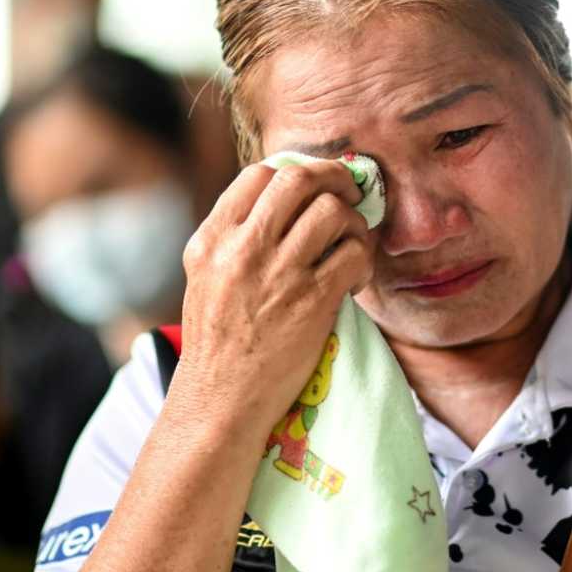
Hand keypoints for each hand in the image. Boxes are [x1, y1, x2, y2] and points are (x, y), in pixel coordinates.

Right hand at [173, 160, 373, 435]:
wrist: (221, 401)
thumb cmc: (218, 343)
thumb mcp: (206, 277)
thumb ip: (234, 238)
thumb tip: (283, 202)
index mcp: (211, 240)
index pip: (259, 174)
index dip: (297, 171)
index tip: (315, 185)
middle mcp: (241, 249)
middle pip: (298, 180)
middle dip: (335, 178)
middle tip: (351, 193)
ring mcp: (277, 274)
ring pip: (332, 211)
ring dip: (354, 222)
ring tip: (354, 243)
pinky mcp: (312, 301)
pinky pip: (354, 254)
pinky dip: (365, 260)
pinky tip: (358, 278)